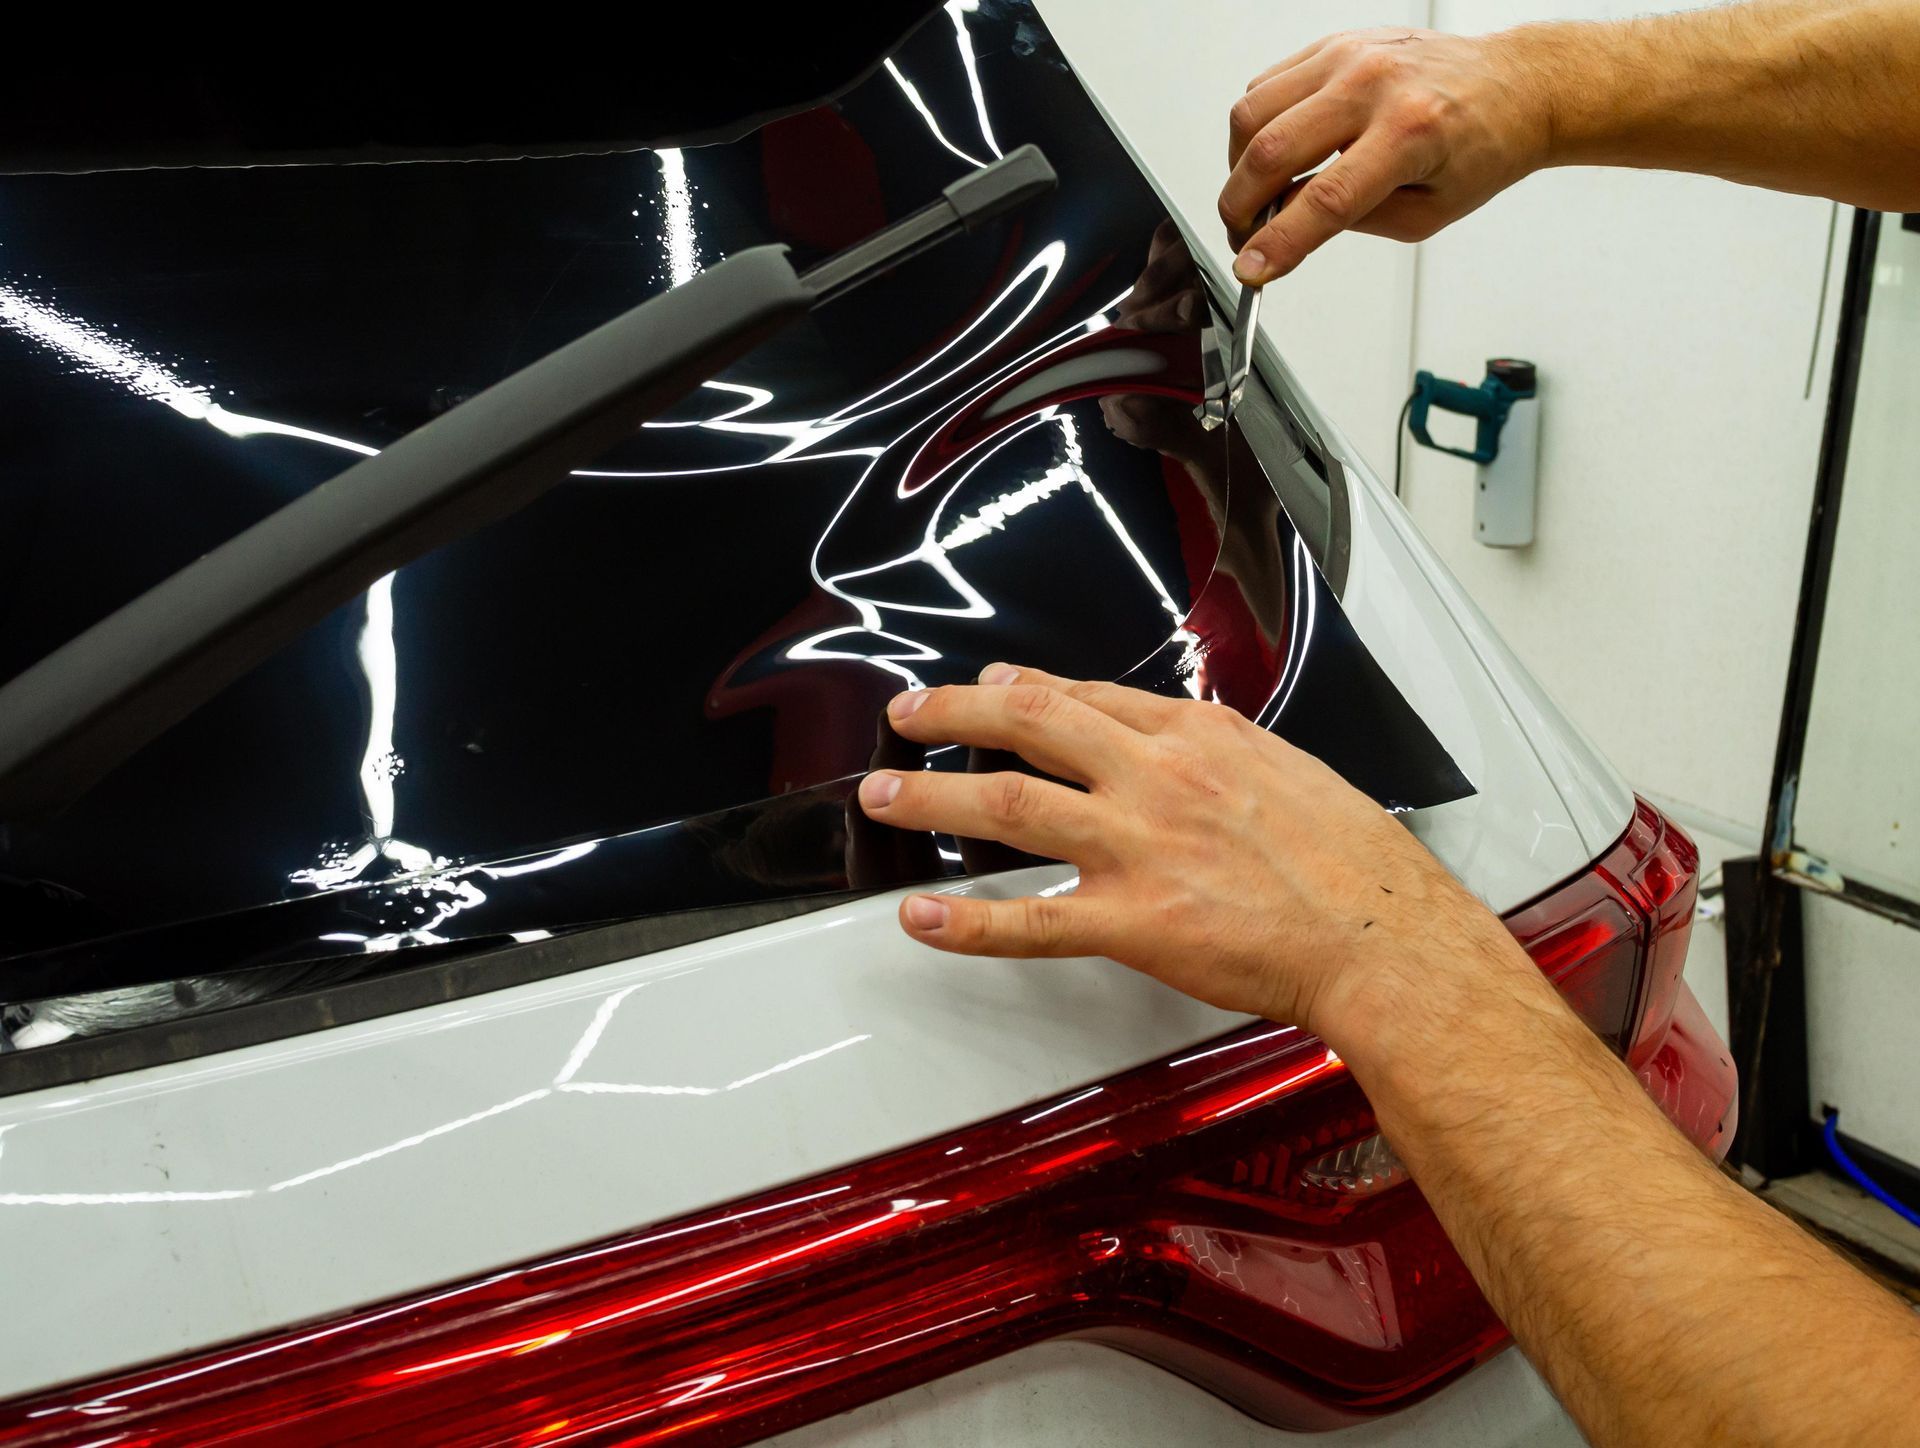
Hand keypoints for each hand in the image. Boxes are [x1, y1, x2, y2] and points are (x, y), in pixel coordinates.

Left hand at [855, 665, 1517, 1044]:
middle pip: (1032, 724)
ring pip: (1011, 803)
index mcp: (1200, 738)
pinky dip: (969, 921)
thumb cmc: (1357, 865)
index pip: (1091, 696)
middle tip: (908, 714)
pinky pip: (1032, 919)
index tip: (993, 684)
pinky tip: (923, 918)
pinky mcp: (1134, 920)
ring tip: (883, 797)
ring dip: (935, 798)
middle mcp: (1158, 777)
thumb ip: (1228, 756)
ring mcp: (1139, 845)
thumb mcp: (1295, 772)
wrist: (1383, 936)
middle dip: (956, 713)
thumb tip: (1197, 747)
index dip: (1028, 689)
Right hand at [1218, 27, 1551, 284]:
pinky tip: (1274, 150)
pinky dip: (1255, 127)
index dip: (1277, 243)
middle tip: (1243, 236)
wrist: (1513, 84)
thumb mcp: (1426, 212)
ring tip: (1256, 194)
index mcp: (1410, 133)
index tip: (1250, 269)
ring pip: (1252, 113)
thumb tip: (1284, 224)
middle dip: (1240, 208)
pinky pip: (1265, 85)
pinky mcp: (1335, 44)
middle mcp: (1375, 85)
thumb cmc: (1481, 147)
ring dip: (1238, 167)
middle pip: (1271, 152)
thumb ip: (1352, 221)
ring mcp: (1350, 56)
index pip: (1324, 200)